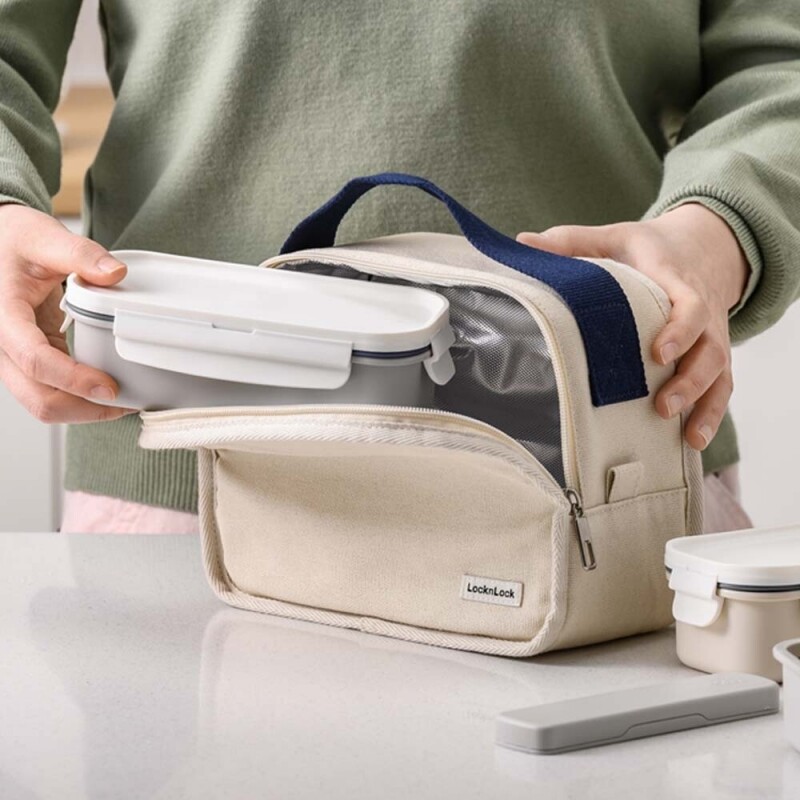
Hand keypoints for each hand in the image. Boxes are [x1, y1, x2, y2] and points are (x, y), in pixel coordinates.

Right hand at [0, 204, 135, 422]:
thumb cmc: (13, 240)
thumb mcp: (44, 237)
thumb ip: (80, 254)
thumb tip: (115, 274)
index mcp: (2, 316)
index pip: (34, 360)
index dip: (73, 379)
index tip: (109, 386)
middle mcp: (2, 345)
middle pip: (37, 397)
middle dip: (82, 408)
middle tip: (124, 402)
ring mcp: (14, 358)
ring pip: (43, 403)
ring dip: (82, 410)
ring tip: (123, 402)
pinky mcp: (30, 361)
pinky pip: (51, 391)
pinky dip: (79, 398)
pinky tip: (108, 391)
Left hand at [518, 203, 748, 449]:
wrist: (701, 249)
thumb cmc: (646, 249)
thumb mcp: (610, 237)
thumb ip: (569, 242)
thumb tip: (521, 244)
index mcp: (677, 281)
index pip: (689, 306)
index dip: (678, 330)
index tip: (657, 352)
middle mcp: (704, 312)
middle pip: (709, 350)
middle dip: (690, 380)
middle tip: (662, 405)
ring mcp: (713, 338)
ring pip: (719, 374)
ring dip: (703, 404)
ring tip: (684, 434)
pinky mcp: (715, 358)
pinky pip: (722, 388)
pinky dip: (712, 414)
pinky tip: (693, 440)